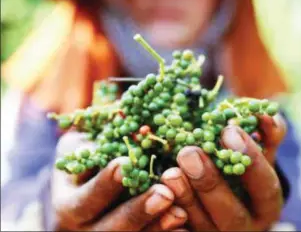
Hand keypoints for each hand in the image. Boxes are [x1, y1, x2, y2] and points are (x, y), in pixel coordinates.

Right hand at [51, 132, 187, 230]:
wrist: (81, 197)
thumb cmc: (84, 164)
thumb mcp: (77, 149)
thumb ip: (91, 142)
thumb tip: (123, 123)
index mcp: (70, 205)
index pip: (86, 199)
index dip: (105, 183)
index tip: (126, 163)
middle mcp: (87, 229)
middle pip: (112, 227)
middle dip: (138, 211)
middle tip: (164, 194)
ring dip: (158, 226)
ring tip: (181, 211)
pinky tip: (186, 225)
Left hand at [161, 114, 286, 230]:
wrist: (223, 191)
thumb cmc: (241, 164)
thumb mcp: (258, 150)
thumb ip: (266, 133)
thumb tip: (264, 113)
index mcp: (265, 205)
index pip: (266, 187)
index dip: (251, 160)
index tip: (229, 131)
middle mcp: (245, 227)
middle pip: (231, 215)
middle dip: (209, 183)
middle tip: (189, 153)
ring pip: (202, 226)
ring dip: (184, 198)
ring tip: (170, 172)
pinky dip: (167, 217)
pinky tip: (158, 195)